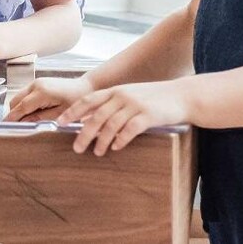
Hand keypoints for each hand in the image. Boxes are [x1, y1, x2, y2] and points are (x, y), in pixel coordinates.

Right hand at [4, 75, 95, 122]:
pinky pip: (24, 94)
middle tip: (16, 126)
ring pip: (18, 97)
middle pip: (15, 101)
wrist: (86, 88)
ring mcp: (36, 82)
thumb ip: (40, 118)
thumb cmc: (77, 101)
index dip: (12, 117)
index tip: (5, 126)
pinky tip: (32, 112)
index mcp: (42, 92)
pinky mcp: (38, 83)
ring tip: (26, 120)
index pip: (21, 107)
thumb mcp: (59, 114)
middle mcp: (36, 84)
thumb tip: (24, 123)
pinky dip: (24, 104)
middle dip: (14, 114)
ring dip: (18, 108)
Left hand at [56, 81, 189, 155]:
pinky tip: (115, 147)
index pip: (87, 101)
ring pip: (111, 124)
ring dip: (101, 140)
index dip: (72, 112)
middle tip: (76, 148)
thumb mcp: (130, 96)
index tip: (60, 123)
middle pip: (96, 116)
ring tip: (97, 152)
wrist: (182, 96)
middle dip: (84, 133)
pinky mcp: (149, 115)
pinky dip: (120, 139)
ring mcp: (135, 104)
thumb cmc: (154, 99)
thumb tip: (90, 121)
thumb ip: (112, 106)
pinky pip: (130, 129)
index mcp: (115, 91)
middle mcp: (122, 96)